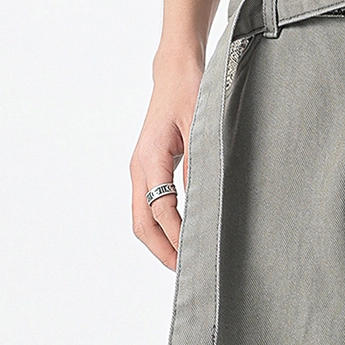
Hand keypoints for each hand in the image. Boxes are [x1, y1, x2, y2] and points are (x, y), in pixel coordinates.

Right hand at [131, 48, 202, 269]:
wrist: (176, 72)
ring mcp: (141, 171)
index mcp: (149, 160)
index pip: (161, 211)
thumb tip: (204, 201)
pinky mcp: (149, 170)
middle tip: (187, 272)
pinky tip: (181, 236)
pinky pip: (149, 207)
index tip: (195, 256)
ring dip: (161, 242)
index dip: (177, 237)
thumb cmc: (190, 93)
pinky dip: (161, 227)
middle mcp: (140, 169)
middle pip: (142, 224)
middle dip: (163, 250)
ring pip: (143, 218)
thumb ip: (199, 163)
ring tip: (184, 261)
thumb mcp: (200, 127)